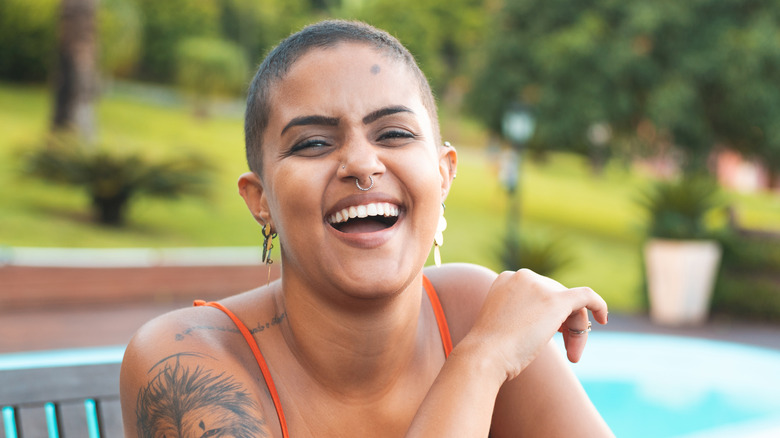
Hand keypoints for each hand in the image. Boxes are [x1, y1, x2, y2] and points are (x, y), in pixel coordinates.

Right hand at [463, 269, 607, 381]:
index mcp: (507, 279)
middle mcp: (523, 276)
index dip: (551, 315)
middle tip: (569, 353)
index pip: (540, 293)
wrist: (485, 355)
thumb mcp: (503, 323)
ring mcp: (539, 286)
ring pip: (571, 303)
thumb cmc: (490, 350)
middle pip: (557, 296)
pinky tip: (603, 318)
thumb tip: (546, 322)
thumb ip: (522, 314)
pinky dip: (598, 305)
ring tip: (572, 355)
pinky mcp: (556, 300)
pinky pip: (586, 296)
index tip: (553, 335)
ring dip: (576, 330)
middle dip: (566, 324)